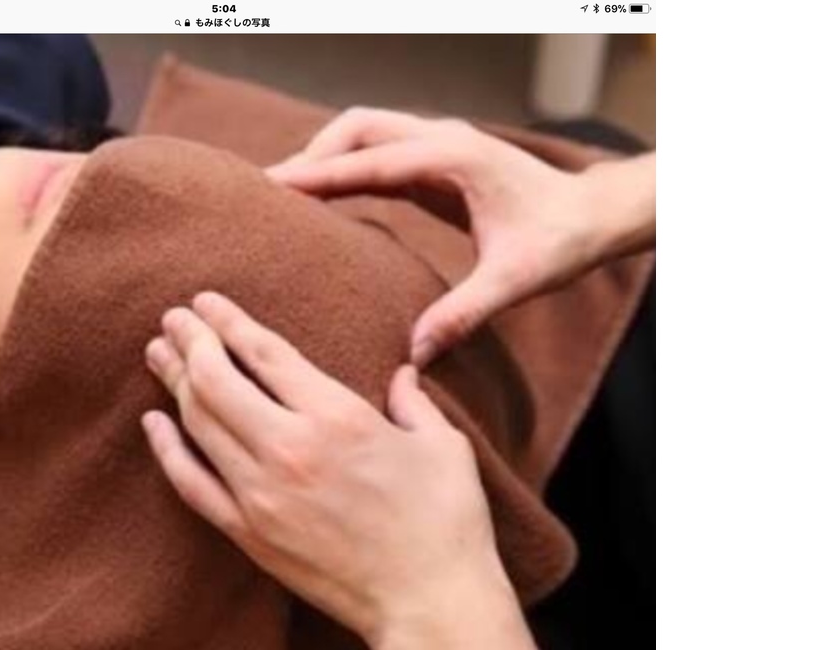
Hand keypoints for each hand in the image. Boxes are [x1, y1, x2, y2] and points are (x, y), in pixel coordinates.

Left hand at [141, 291, 535, 649]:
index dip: (227, 321)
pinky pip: (191, 484)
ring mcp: (261, 494)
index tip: (204, 301)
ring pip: (199, 424)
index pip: (263, 352)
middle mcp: (289, 448)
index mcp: (338, 416)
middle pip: (216, 380)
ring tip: (158, 354)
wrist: (430, 604)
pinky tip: (154, 423)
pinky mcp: (248, 533)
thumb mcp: (443, 446)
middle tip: (173, 318)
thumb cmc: (446, 523)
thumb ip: (414, 401)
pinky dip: (167, 450)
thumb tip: (403, 375)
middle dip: (190, 341)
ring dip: (174, 382)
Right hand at [267, 108, 654, 365]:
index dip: (320, 173)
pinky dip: (345, 166)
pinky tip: (321, 197)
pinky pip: (377, 152)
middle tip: (270, 192)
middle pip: (358, 127)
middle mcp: (443, 140)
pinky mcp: (435, 160)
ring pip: (364, 131)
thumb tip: (416, 354)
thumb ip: (464, 313)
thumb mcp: (515, 282)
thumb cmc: (560, 242)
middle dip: (313, 153)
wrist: (593, 216)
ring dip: (325, 154)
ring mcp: (438, 144)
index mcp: (456, 158)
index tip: (274, 188)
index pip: (372, 160)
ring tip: (284, 193)